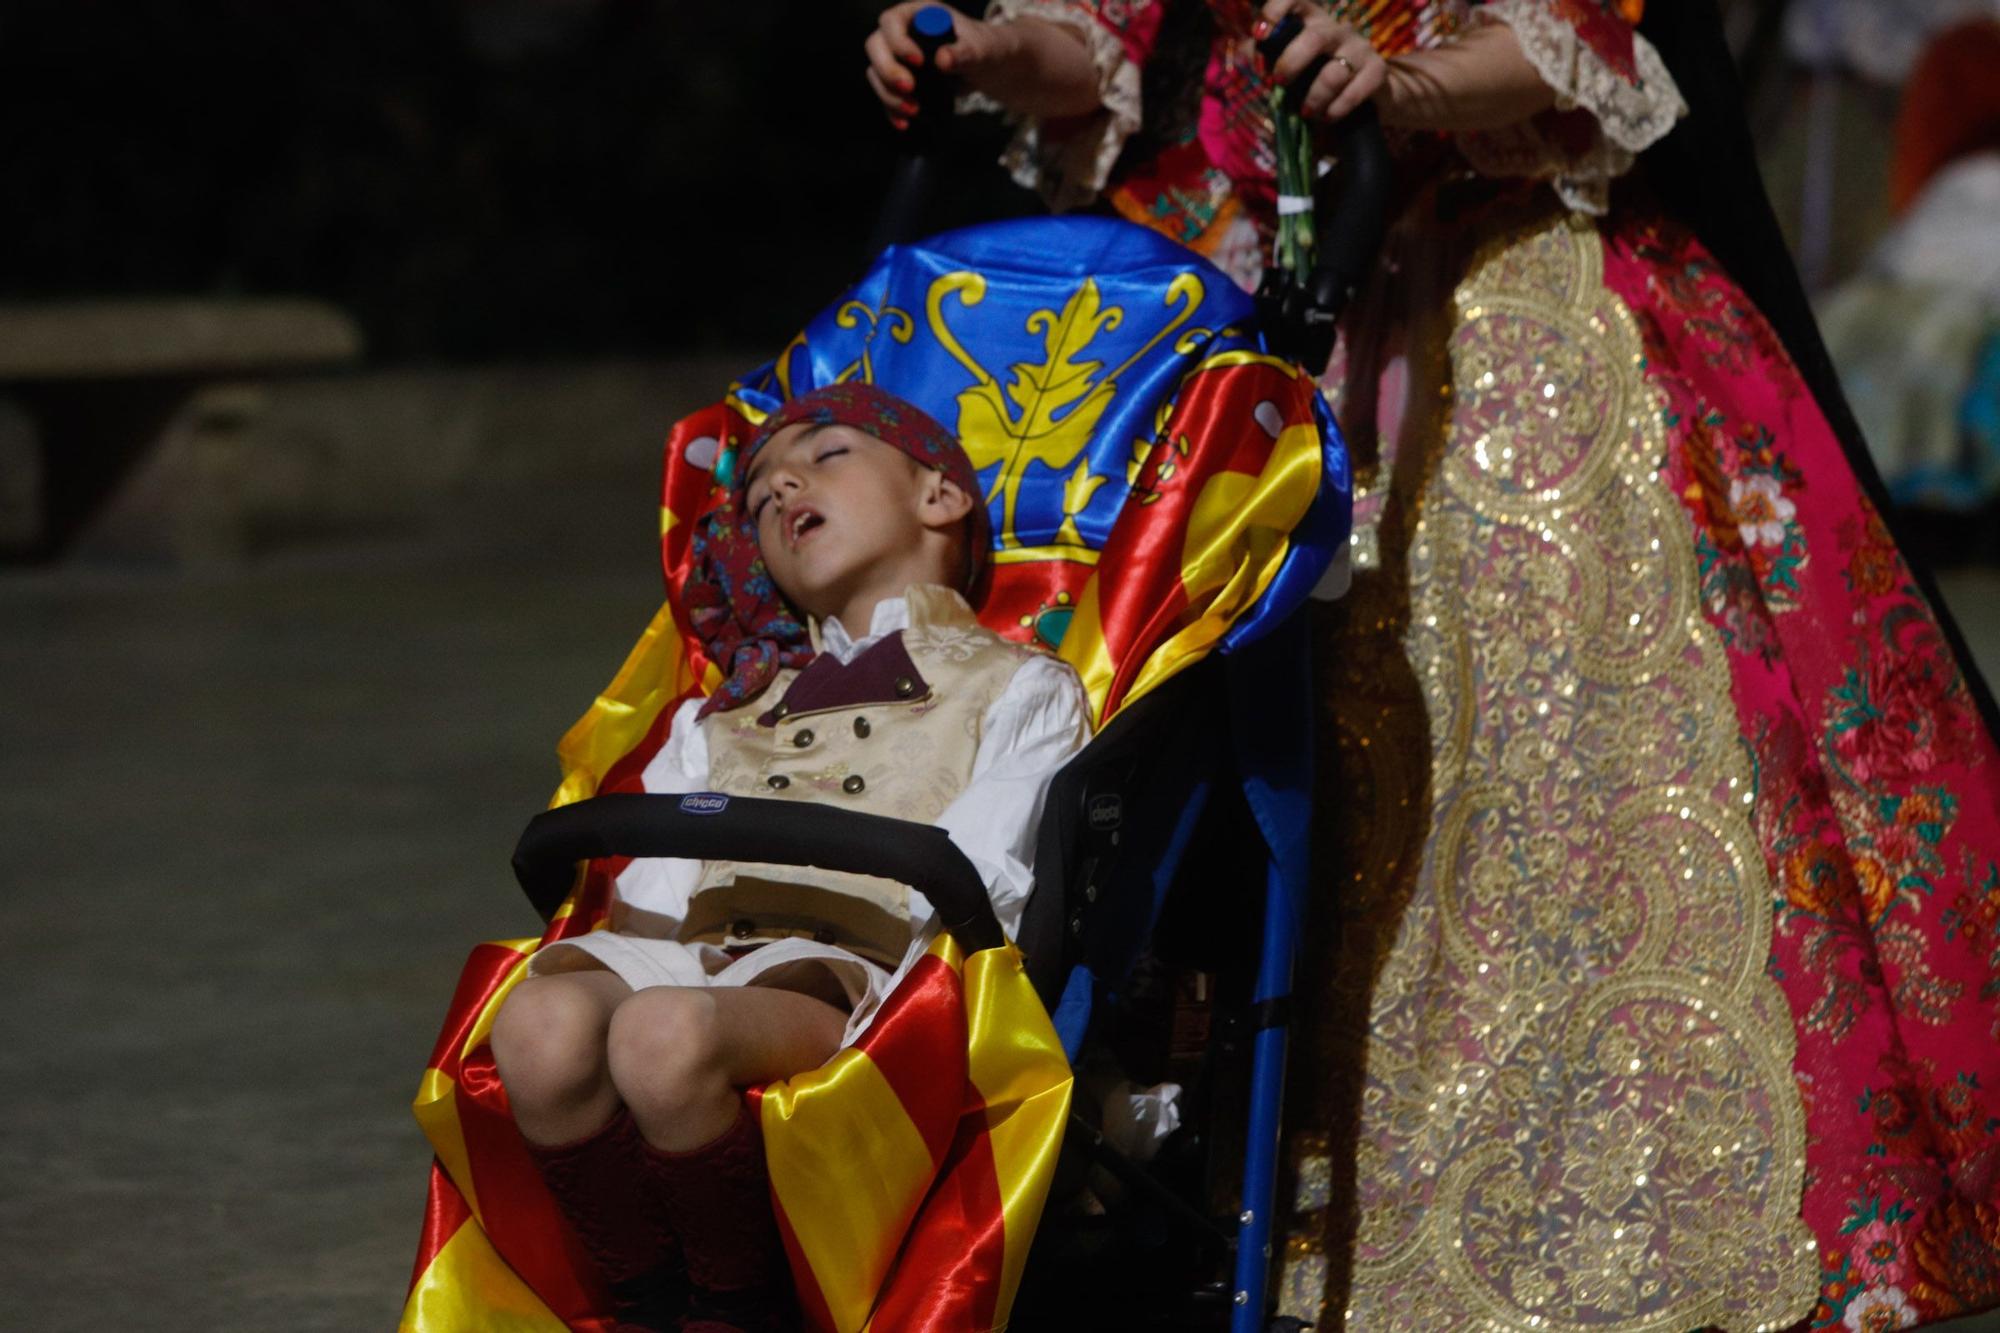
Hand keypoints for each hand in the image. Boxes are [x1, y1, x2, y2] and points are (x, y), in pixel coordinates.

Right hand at [865, 3, 1018, 129]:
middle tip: (909, 88)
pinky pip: (885, 94)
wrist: (988, 67)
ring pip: (876, 72)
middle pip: (876, 46)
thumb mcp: (980, 49)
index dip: (899, 42)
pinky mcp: (899, 80)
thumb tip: (943, 59)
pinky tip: (904, 123)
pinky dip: (892, 109)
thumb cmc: (985, 48)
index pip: (892, 22)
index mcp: (918, 14)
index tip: (919, 62)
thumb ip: (964, 52)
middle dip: (888, 70)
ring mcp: (897, 57)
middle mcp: (902, 32)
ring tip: (912, 110)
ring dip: (889, 94)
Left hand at [1255, 0, 1387, 121]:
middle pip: (1314, 38)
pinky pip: (1354, 92)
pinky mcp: (1377, 71)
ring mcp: (1360, 48)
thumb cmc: (1319, 76)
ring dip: (1314, 98)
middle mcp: (1337, 29)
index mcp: (1312, 21)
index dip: (1275, 11)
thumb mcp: (1293, 64)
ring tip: (1306, 112)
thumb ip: (1267, 57)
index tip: (1260, 35)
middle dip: (1291, 65)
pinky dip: (1336, 109)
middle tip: (1278, 83)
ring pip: (1334, 73)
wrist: (1368, 93)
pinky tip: (1327, 117)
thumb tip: (1242, 56)